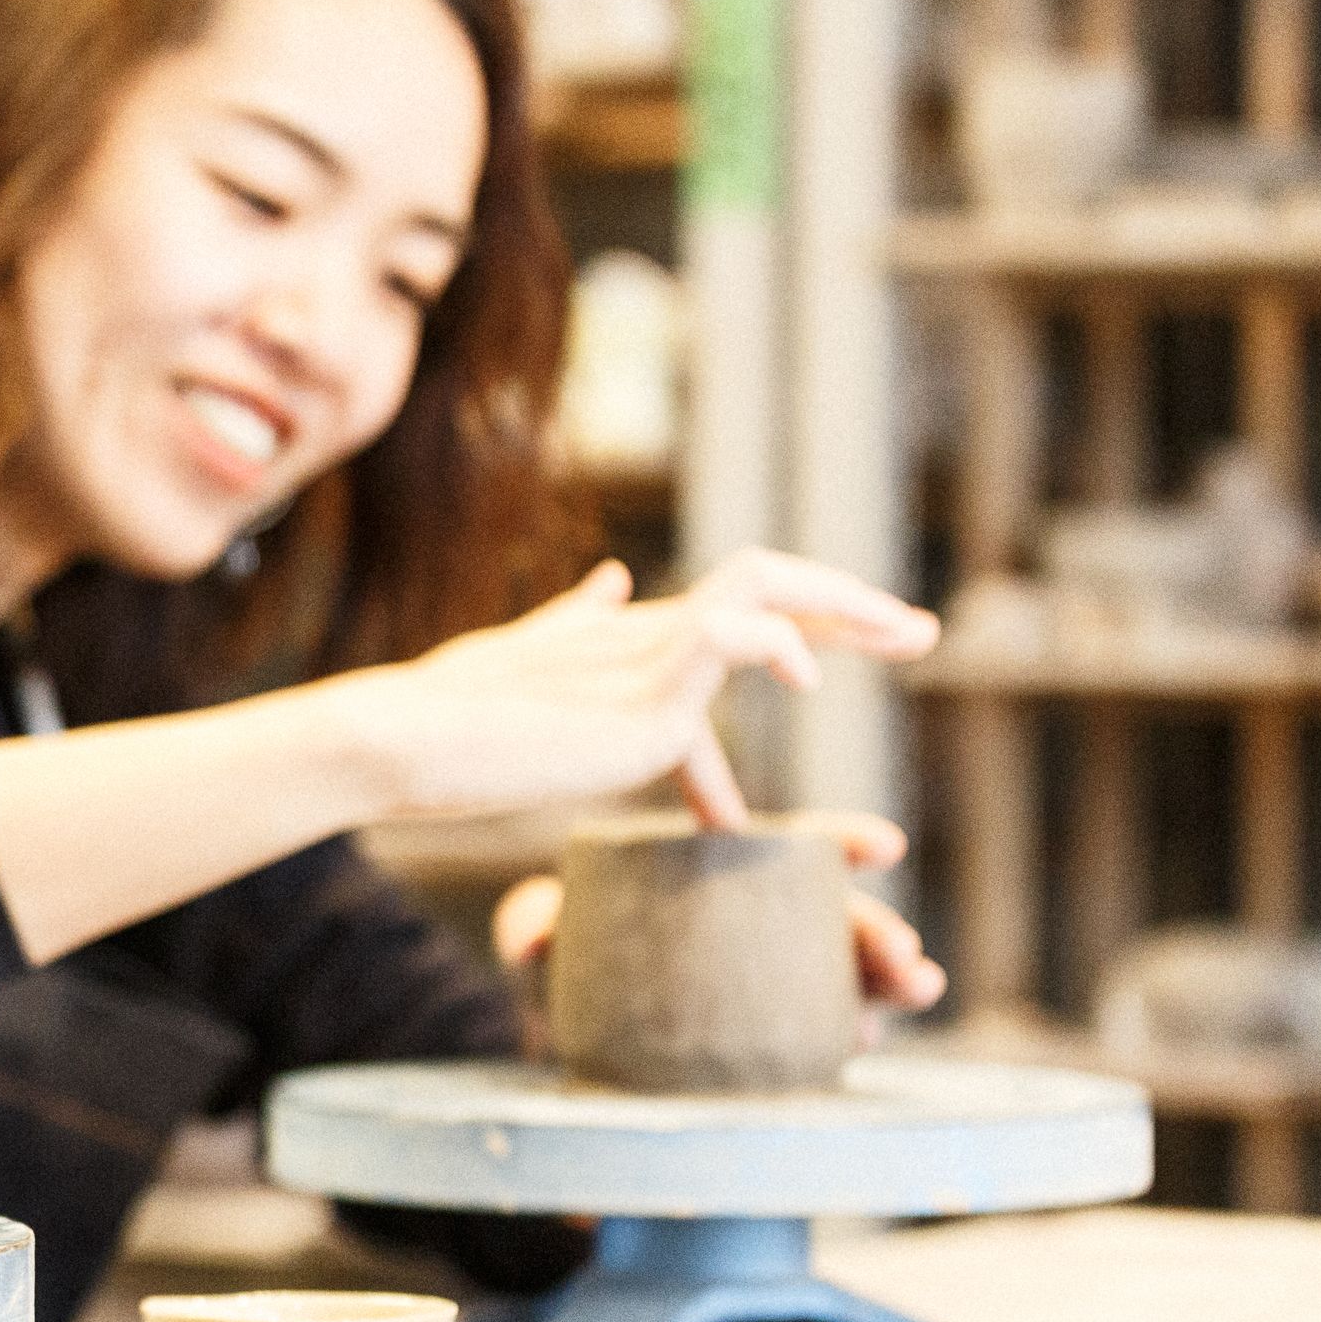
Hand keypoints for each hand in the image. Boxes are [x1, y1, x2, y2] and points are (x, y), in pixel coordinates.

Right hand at [365, 552, 938, 824]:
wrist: (400, 738)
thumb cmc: (446, 723)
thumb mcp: (522, 667)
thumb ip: (572, 630)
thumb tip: (614, 582)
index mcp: (623, 639)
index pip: (736, 608)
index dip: (812, 615)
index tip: (875, 635)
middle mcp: (642, 633)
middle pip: (766, 582)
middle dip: (850, 605)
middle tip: (920, 632)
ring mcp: (642, 658)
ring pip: (763, 591)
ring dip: (843, 608)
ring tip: (905, 635)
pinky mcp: (639, 690)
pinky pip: (730, 637)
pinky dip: (778, 642)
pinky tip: (806, 677)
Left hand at [492, 812, 948, 1013]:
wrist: (565, 1028)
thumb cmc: (576, 953)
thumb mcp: (551, 930)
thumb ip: (536, 922)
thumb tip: (529, 940)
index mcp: (732, 880)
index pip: (798, 850)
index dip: (846, 843)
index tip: (888, 846)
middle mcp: (768, 931)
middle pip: (839, 922)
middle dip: (882, 933)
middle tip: (902, 947)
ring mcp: (778, 988)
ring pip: (850, 981)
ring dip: (892, 985)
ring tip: (919, 986)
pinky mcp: (773, 1043)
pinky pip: (821, 1040)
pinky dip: (847, 1037)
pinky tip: (861, 1040)